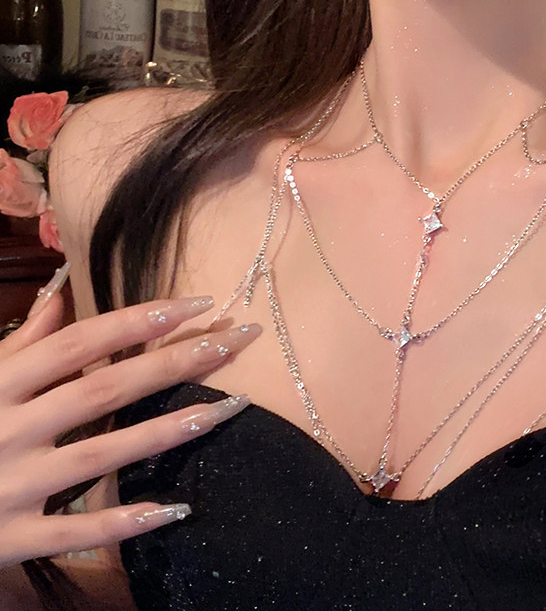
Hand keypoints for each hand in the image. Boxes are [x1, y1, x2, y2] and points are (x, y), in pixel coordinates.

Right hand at [0, 264, 260, 566]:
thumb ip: (22, 341)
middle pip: (106, 388)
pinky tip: (178, 509)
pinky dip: (126, 521)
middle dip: (177, 361)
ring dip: (170, 429)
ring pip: (104, 453)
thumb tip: (60, 292)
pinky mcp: (10, 537)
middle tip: (237, 342)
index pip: (81, 342)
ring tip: (228, 408)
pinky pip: (77, 531)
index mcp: (0, 383)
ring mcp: (10, 485)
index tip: (200, 303)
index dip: (141, 319)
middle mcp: (8, 428)